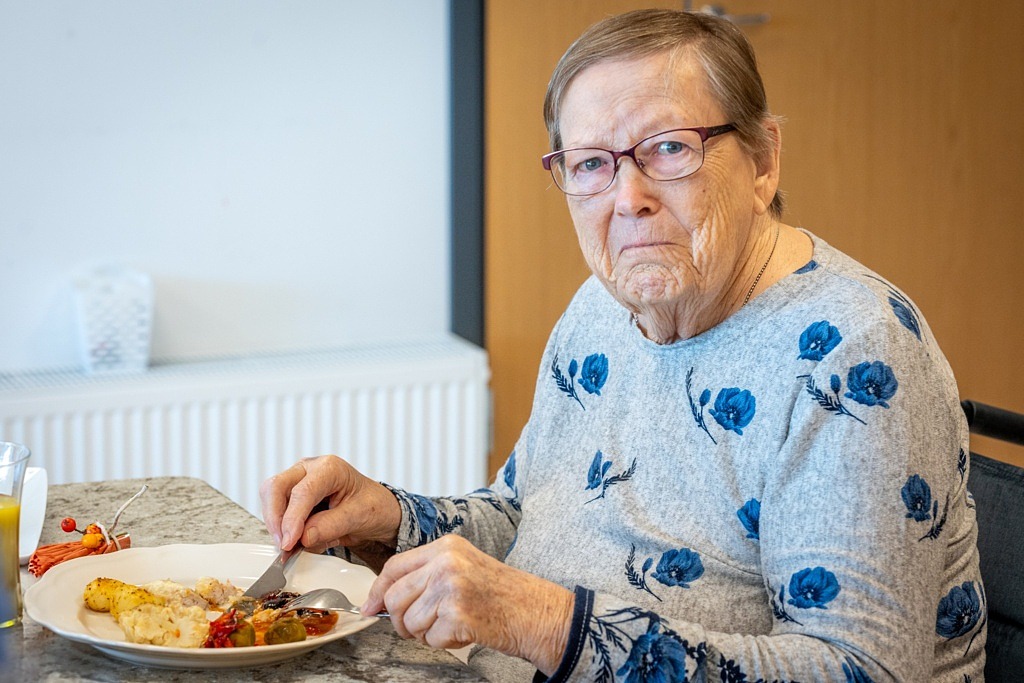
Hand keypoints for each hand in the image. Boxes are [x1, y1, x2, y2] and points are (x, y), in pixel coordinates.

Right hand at [258, 455, 400, 553]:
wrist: (377, 510)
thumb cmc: (373, 506)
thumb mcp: (359, 516)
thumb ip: (331, 525)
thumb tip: (303, 537)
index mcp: (330, 468)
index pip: (302, 491)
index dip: (292, 519)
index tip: (289, 542)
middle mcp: (309, 469)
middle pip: (275, 487)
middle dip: (275, 519)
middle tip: (283, 546)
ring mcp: (298, 480)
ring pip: (270, 498)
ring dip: (277, 525)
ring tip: (295, 546)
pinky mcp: (292, 495)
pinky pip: (277, 510)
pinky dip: (282, 529)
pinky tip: (299, 541)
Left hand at [362, 535, 573, 675]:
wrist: (535, 611)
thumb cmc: (502, 592)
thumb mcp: (463, 566)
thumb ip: (426, 574)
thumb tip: (383, 597)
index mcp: (446, 546)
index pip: (395, 566)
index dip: (378, 590)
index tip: (370, 606)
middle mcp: (447, 563)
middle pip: (395, 596)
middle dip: (400, 619)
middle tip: (419, 626)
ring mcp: (452, 588)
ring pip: (409, 621)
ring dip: (425, 633)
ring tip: (450, 624)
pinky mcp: (458, 615)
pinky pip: (430, 639)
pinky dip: (444, 642)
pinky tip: (464, 631)